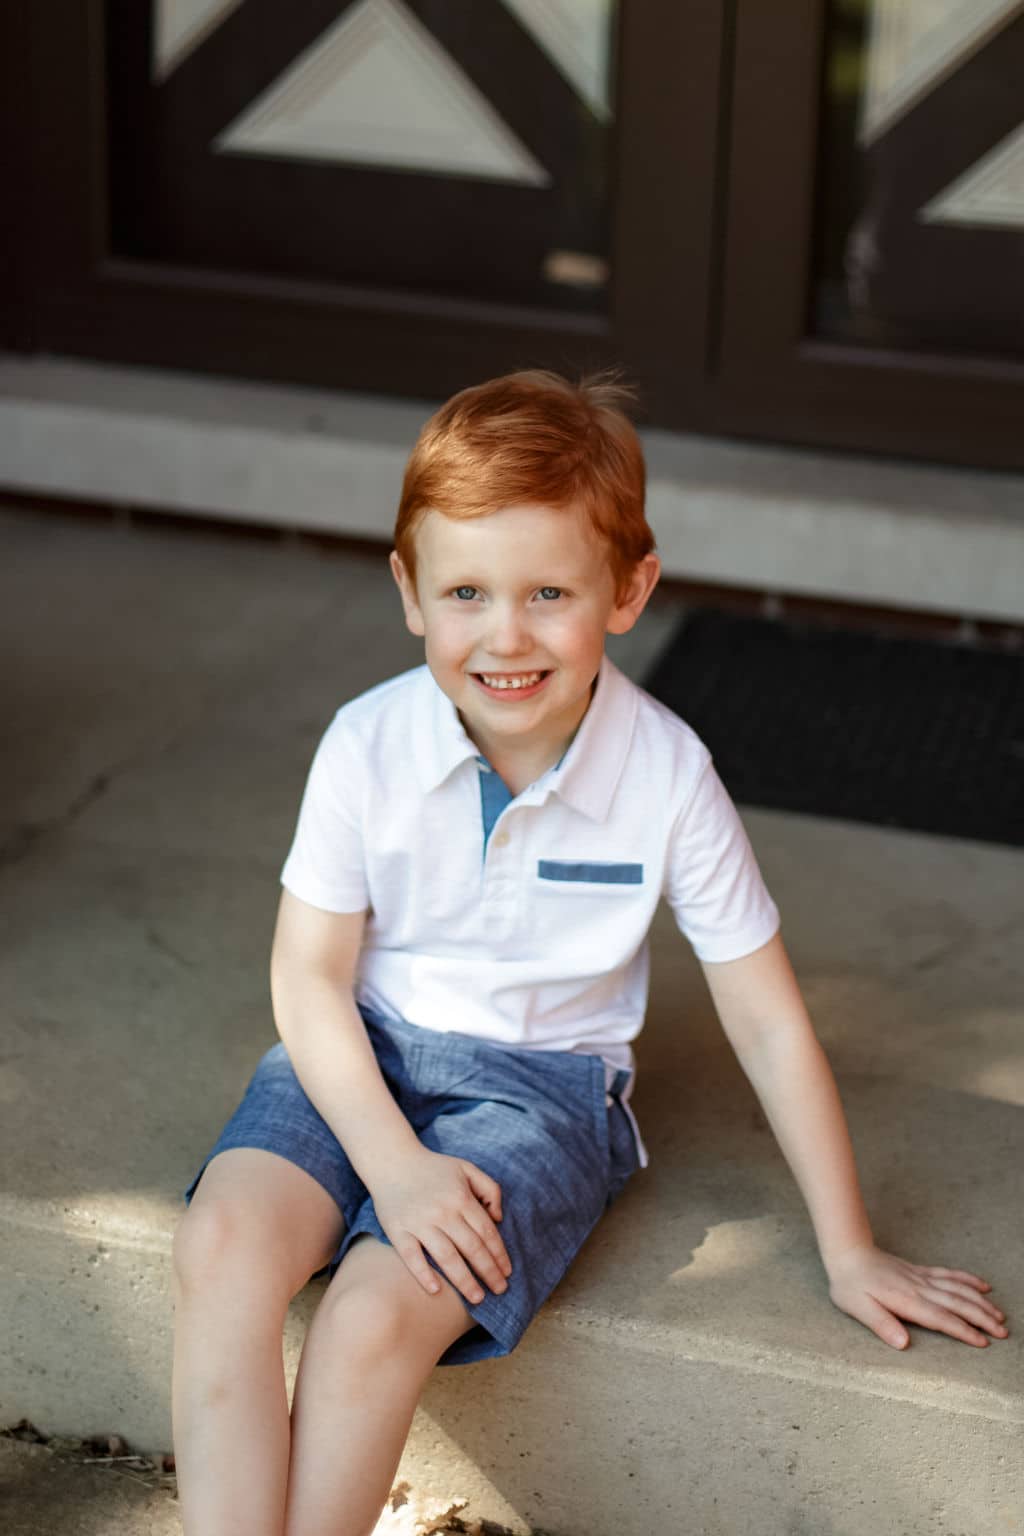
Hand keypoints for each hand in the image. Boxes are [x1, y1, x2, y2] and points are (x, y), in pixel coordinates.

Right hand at [370, 1146, 511, 1305]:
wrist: (392, 1160)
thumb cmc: (433, 1167)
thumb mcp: (467, 1168)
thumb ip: (490, 1189)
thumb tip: (498, 1218)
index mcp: (461, 1198)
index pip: (487, 1233)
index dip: (499, 1255)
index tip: (507, 1273)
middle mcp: (443, 1212)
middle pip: (471, 1248)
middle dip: (488, 1272)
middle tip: (500, 1291)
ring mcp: (419, 1222)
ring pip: (446, 1257)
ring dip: (464, 1280)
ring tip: (477, 1297)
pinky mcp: (398, 1230)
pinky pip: (412, 1257)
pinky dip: (424, 1274)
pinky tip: (436, 1290)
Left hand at [827, 1244, 1008, 1348]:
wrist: (847, 1253)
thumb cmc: (849, 1284)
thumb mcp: (857, 1307)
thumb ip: (881, 1324)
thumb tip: (903, 1343)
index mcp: (906, 1300)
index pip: (941, 1318)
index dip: (963, 1330)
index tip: (983, 1342)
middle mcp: (918, 1288)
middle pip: (956, 1303)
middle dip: (981, 1317)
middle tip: (1003, 1332)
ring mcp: (921, 1278)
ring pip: (957, 1289)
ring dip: (980, 1301)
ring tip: (999, 1315)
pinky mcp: (920, 1271)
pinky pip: (949, 1275)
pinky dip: (967, 1280)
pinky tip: (982, 1285)